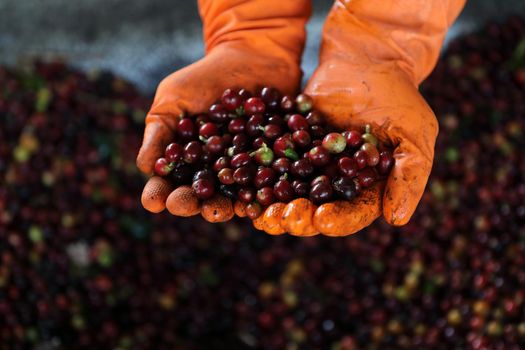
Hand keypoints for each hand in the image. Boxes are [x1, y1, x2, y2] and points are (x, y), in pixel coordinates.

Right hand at [137, 0, 310, 220]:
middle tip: (184, 204)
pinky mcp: (271, 165)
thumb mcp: (174, 98)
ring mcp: (243, 171)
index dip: (159, 194)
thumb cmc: (206, 76)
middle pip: (199, 195)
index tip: (153, 201)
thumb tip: (146, 168)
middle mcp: (213, 170)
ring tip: (217, 210)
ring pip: (231, 196)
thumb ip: (159, 131)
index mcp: (186, 160)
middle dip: (190, 203)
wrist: (254, 55)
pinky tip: (255, 201)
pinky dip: (261, 194)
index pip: (168, 183)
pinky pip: (267, 184)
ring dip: (223, 206)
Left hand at [251, 0, 465, 235]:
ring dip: (273, 207)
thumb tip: (397, 220)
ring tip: (261, 214)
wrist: (364, 58)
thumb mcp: (413, 134)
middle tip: (282, 220)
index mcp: (366, 188)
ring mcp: (309, 166)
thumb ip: (409, 175)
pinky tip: (244, 185)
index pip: (353, 213)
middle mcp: (335, 183)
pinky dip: (258, 176)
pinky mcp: (287, 147)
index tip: (323, 220)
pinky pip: (272, 165)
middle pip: (316, 210)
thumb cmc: (397, 96)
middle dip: (298, 219)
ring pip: (289, 194)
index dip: (338, 220)